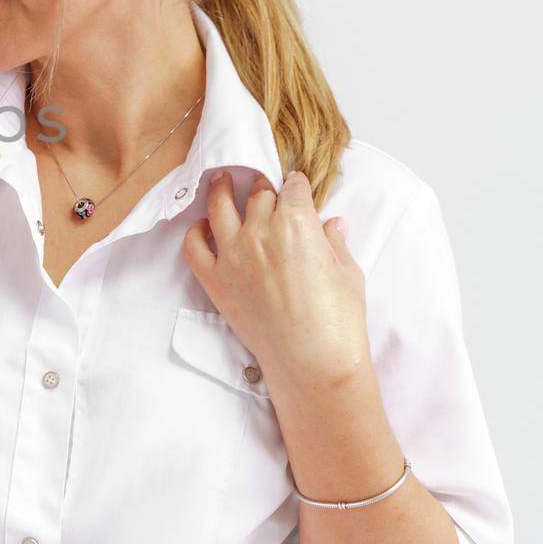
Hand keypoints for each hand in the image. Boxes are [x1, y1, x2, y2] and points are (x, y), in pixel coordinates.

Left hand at [181, 170, 369, 390]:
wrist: (312, 363)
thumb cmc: (338, 322)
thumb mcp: (348, 274)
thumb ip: (335, 243)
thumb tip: (333, 225)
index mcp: (297, 224)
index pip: (293, 189)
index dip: (296, 185)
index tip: (295, 185)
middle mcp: (260, 233)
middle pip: (258, 196)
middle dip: (264, 188)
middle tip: (264, 187)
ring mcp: (233, 255)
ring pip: (219, 207)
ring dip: (221, 190)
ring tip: (220, 180)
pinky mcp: (216, 280)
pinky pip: (194, 246)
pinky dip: (196, 231)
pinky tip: (203, 226)